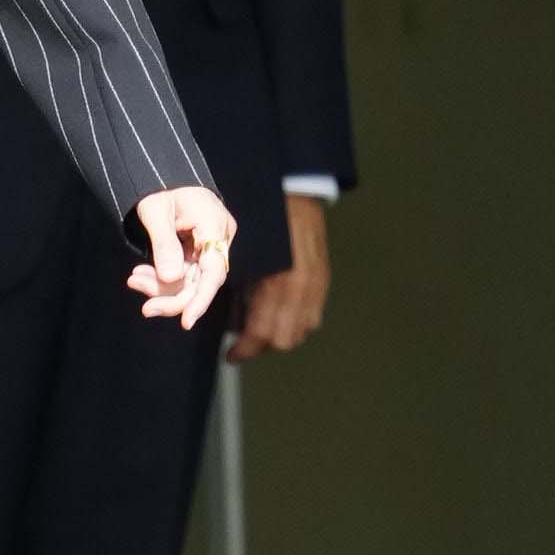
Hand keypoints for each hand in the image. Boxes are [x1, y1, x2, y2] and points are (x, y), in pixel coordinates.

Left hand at [127, 182, 234, 331]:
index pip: (213, 271)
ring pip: (190, 281)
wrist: (160, 174)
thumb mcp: (155, 210)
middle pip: (201, 282)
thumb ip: (164, 243)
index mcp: (214, 224)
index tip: (186, 322)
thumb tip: (171, 277)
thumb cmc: (158, 186)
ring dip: (162, 287)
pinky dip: (162, 277)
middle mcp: (218, 238)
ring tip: (134, 281)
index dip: (201, 299)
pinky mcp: (198, 250)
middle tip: (145, 309)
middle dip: (171, 296)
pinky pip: (184, 273)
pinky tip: (141, 277)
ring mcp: (210, 245)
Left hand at [228, 187, 330, 359]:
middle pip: (282, 339)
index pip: (262, 333)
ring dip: (279, 337)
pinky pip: (311, 317)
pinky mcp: (323, 282)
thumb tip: (231, 324)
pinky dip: (294, 323)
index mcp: (278, 284)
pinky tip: (280, 316)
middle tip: (242, 345)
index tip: (231, 355)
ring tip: (259, 332)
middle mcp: (301, 291)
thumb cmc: (260, 228)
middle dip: (260, 346)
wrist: (293, 200)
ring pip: (299, 332)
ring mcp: (316, 287)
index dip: (244, 349)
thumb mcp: (242, 262)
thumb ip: (239, 295)